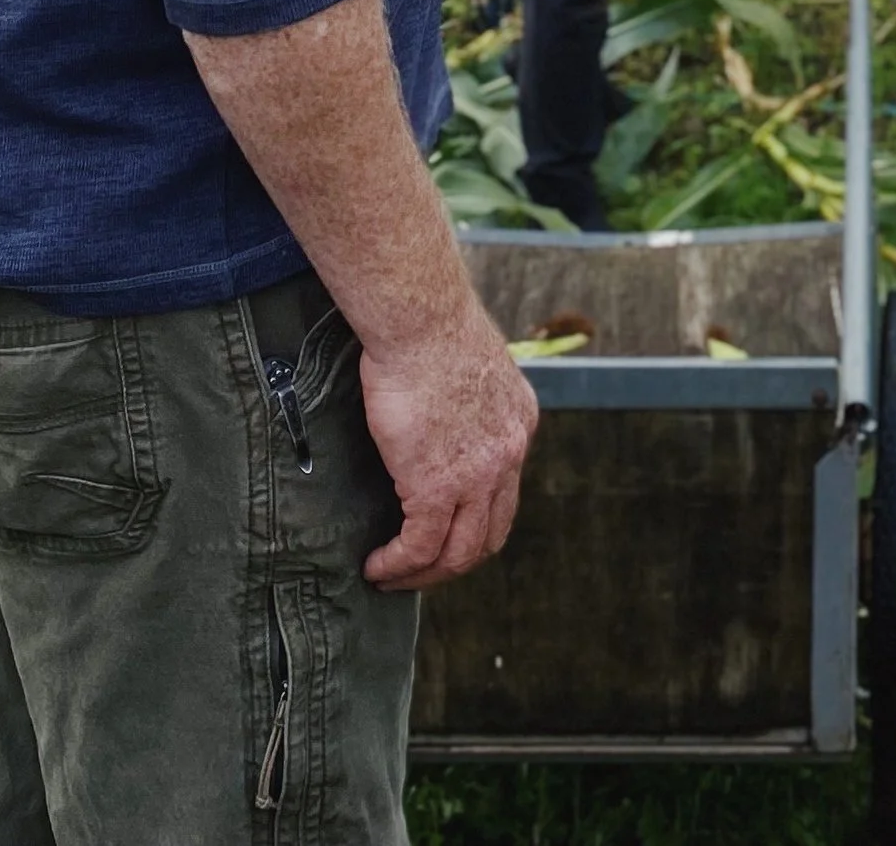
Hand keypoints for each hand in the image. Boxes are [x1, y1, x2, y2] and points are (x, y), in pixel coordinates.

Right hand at [358, 302, 539, 591]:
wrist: (420, 320)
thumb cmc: (429, 330)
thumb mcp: (470, 368)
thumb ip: (467, 401)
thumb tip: (445, 416)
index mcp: (517, 424)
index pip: (504, 493)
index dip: (472, 521)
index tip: (440, 531)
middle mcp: (508, 455)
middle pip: (488, 534)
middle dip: (452, 561)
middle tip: (416, 569)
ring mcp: (478, 476)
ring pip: (458, 552)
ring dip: (423, 573)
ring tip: (391, 575)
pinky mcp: (438, 487)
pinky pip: (420, 546)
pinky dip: (398, 564)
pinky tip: (378, 564)